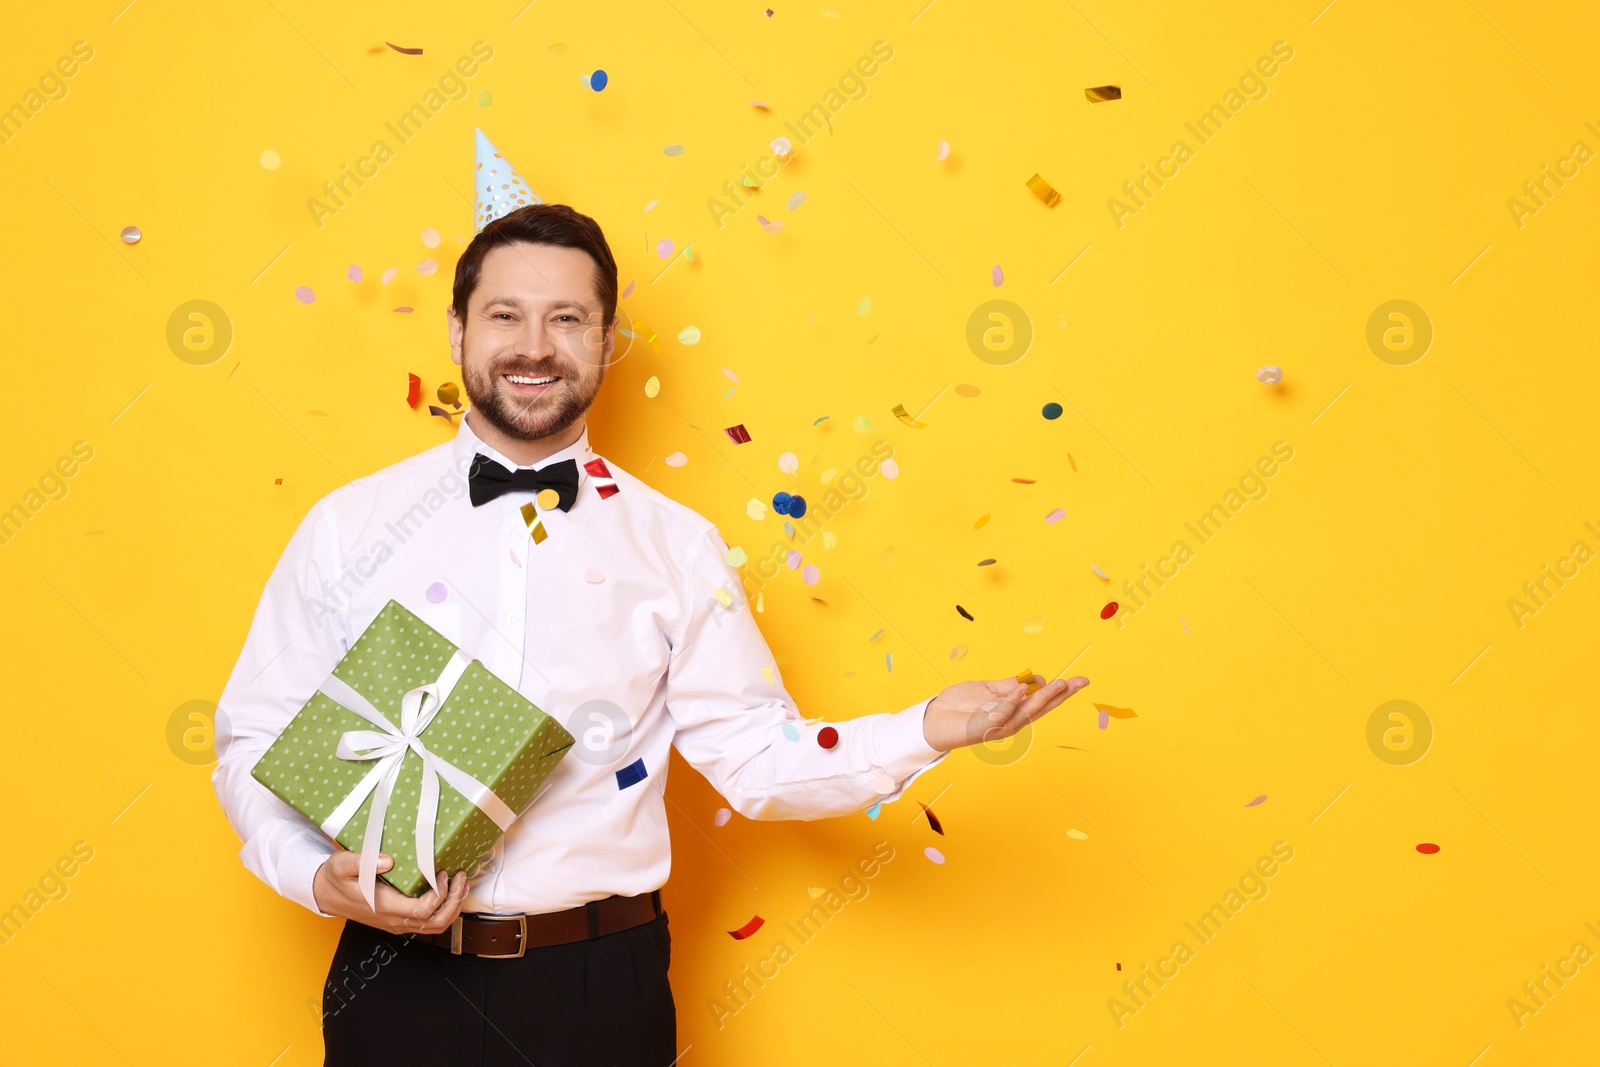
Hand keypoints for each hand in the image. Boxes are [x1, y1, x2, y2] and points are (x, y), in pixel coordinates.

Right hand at [311, 851, 469, 935]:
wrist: (325, 893)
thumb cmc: (334, 879)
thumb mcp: (341, 864)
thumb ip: (362, 862)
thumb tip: (388, 860)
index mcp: (383, 907)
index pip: (421, 911)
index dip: (438, 895)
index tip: (441, 873)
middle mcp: (393, 920)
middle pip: (435, 923)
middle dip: (454, 902)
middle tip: (460, 878)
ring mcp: (397, 923)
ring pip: (435, 926)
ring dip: (452, 907)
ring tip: (460, 884)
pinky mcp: (398, 920)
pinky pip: (428, 922)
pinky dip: (444, 909)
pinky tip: (447, 890)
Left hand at [921, 674, 1089, 751]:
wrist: (934, 717)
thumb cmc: (961, 704)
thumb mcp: (989, 689)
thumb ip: (1010, 686)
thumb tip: (1036, 680)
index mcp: (1014, 711)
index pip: (1043, 701)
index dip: (1062, 692)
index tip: (1081, 680)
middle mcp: (1011, 721)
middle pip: (1040, 708)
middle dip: (1060, 696)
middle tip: (1077, 682)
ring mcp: (998, 727)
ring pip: (1025, 712)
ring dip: (1042, 698)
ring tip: (1059, 684)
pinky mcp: (983, 730)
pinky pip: (1000, 715)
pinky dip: (1011, 702)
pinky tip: (1021, 689)